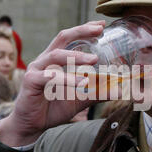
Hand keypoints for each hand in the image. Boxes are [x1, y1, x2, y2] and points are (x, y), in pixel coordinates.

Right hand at [0, 21, 105, 146]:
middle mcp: (45, 60)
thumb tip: (121, 92)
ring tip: (94, 59)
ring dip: (76, 56)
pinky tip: (81, 83)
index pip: (69, 38)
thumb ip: (98, 93)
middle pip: (62, 37)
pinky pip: (50, 77)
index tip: (101, 25)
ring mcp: (36, 69)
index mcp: (55, 60)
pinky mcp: (30, 82)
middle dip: (81, 31)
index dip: (84, 29)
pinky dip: (67, 79)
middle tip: (99, 31)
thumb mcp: (80, 99)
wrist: (32, 126)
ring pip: (56, 55)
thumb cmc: (53, 109)